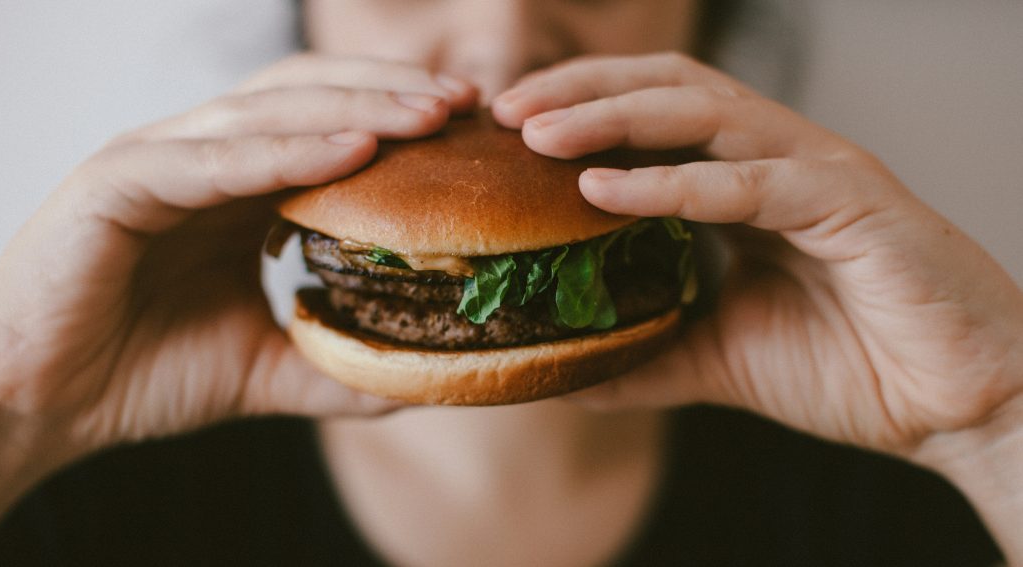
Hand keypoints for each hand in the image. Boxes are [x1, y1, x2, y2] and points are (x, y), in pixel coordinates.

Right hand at [0, 55, 477, 510]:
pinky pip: (214, 160)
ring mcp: (158, 160)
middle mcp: (200, 157)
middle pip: (310, 97)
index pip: (328, 124)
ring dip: (356, 107)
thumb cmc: (141, 373)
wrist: (40, 404)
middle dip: (392, 94)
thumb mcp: (264, 368)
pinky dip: (286, 151)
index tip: (470, 130)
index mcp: (234, 185)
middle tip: (467, 104)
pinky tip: (353, 151)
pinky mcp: (117, 182)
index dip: (398, 119)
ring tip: (430, 114)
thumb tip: (419, 377)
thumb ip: (335, 365)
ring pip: (269, 113)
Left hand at [492, 52, 1022, 458]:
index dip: (578, 113)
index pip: (651, 119)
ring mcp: (816, 172)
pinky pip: (751, 181)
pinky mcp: (853, 204)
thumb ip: (649, 352)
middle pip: (666, 90)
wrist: (957, 407)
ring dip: (612, 116)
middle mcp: (778, 159)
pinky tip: (605, 189)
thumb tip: (570, 372)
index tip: (505, 134)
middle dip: (580, 91)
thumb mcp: (721, 357)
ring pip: (703, 113)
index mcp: (748, 183)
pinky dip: (675, 183)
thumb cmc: (853, 368)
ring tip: (537, 133)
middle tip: (504, 111)